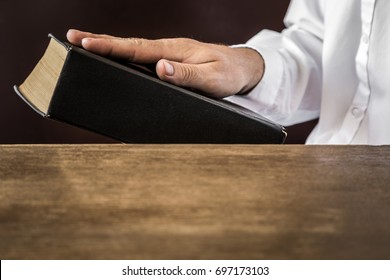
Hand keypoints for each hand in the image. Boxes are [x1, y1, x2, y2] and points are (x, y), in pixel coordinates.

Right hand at [67, 29, 263, 98]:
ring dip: (110, 46)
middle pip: (130, 44)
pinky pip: (144, 55)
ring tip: (85, 44)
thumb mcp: (212, 79)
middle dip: (101, 41)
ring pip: (135, 48)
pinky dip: (125, 53)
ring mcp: (169, 53)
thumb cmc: (229, 74)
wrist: (243, 68)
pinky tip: (117, 57)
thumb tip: (160, 68)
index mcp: (175, 51)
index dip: (111, 47)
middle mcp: (169, 48)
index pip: (137, 48)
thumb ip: (187, 74)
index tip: (85, 42)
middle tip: (72, 37)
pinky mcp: (172, 59)